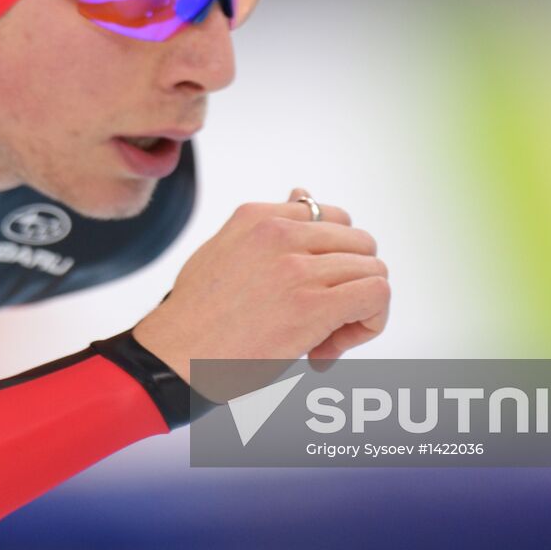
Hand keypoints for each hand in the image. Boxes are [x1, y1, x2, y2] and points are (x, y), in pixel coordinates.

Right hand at [132, 188, 389, 383]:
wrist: (173, 356)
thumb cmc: (196, 314)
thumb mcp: (224, 249)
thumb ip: (265, 226)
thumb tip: (301, 193)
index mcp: (259, 216)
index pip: (331, 216)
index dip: (332, 256)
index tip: (312, 289)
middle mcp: (281, 234)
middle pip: (360, 243)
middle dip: (350, 282)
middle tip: (322, 321)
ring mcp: (299, 268)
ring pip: (373, 270)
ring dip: (358, 309)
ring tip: (322, 341)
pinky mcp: (314, 306)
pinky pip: (377, 294)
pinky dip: (370, 323)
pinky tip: (330, 348)